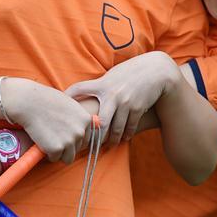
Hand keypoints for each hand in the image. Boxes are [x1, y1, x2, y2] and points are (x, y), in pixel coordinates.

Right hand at [11, 82, 93, 163]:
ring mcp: (70, 141)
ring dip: (59, 153)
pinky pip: (54, 158)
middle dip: (66, 146)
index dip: (73, 139)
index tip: (62, 133)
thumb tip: (81, 130)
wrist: (29, 102)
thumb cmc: (46, 100)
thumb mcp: (70, 104)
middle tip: (53, 135)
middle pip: (77, 149)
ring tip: (48, 140)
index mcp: (86, 120)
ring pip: (68, 158)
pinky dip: (47, 153)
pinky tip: (42, 141)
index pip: (86, 139)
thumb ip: (77, 118)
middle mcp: (81, 131)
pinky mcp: (56, 148)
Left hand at [66, 52, 180, 144]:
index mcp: (103, 84)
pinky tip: (123, 138)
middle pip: (99, 123)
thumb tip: (86, 93)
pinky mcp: (138, 108)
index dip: (67, 96)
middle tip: (87, 145)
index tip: (59, 105)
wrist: (157, 71)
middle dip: (94, 137)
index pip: (79, 88)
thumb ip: (101, 85)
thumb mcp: (113, 75)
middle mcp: (112, 95)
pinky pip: (129, 127)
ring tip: (108, 144)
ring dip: (112, 139)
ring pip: (115, 129)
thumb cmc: (132, 72)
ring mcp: (125, 103)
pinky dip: (126, 134)